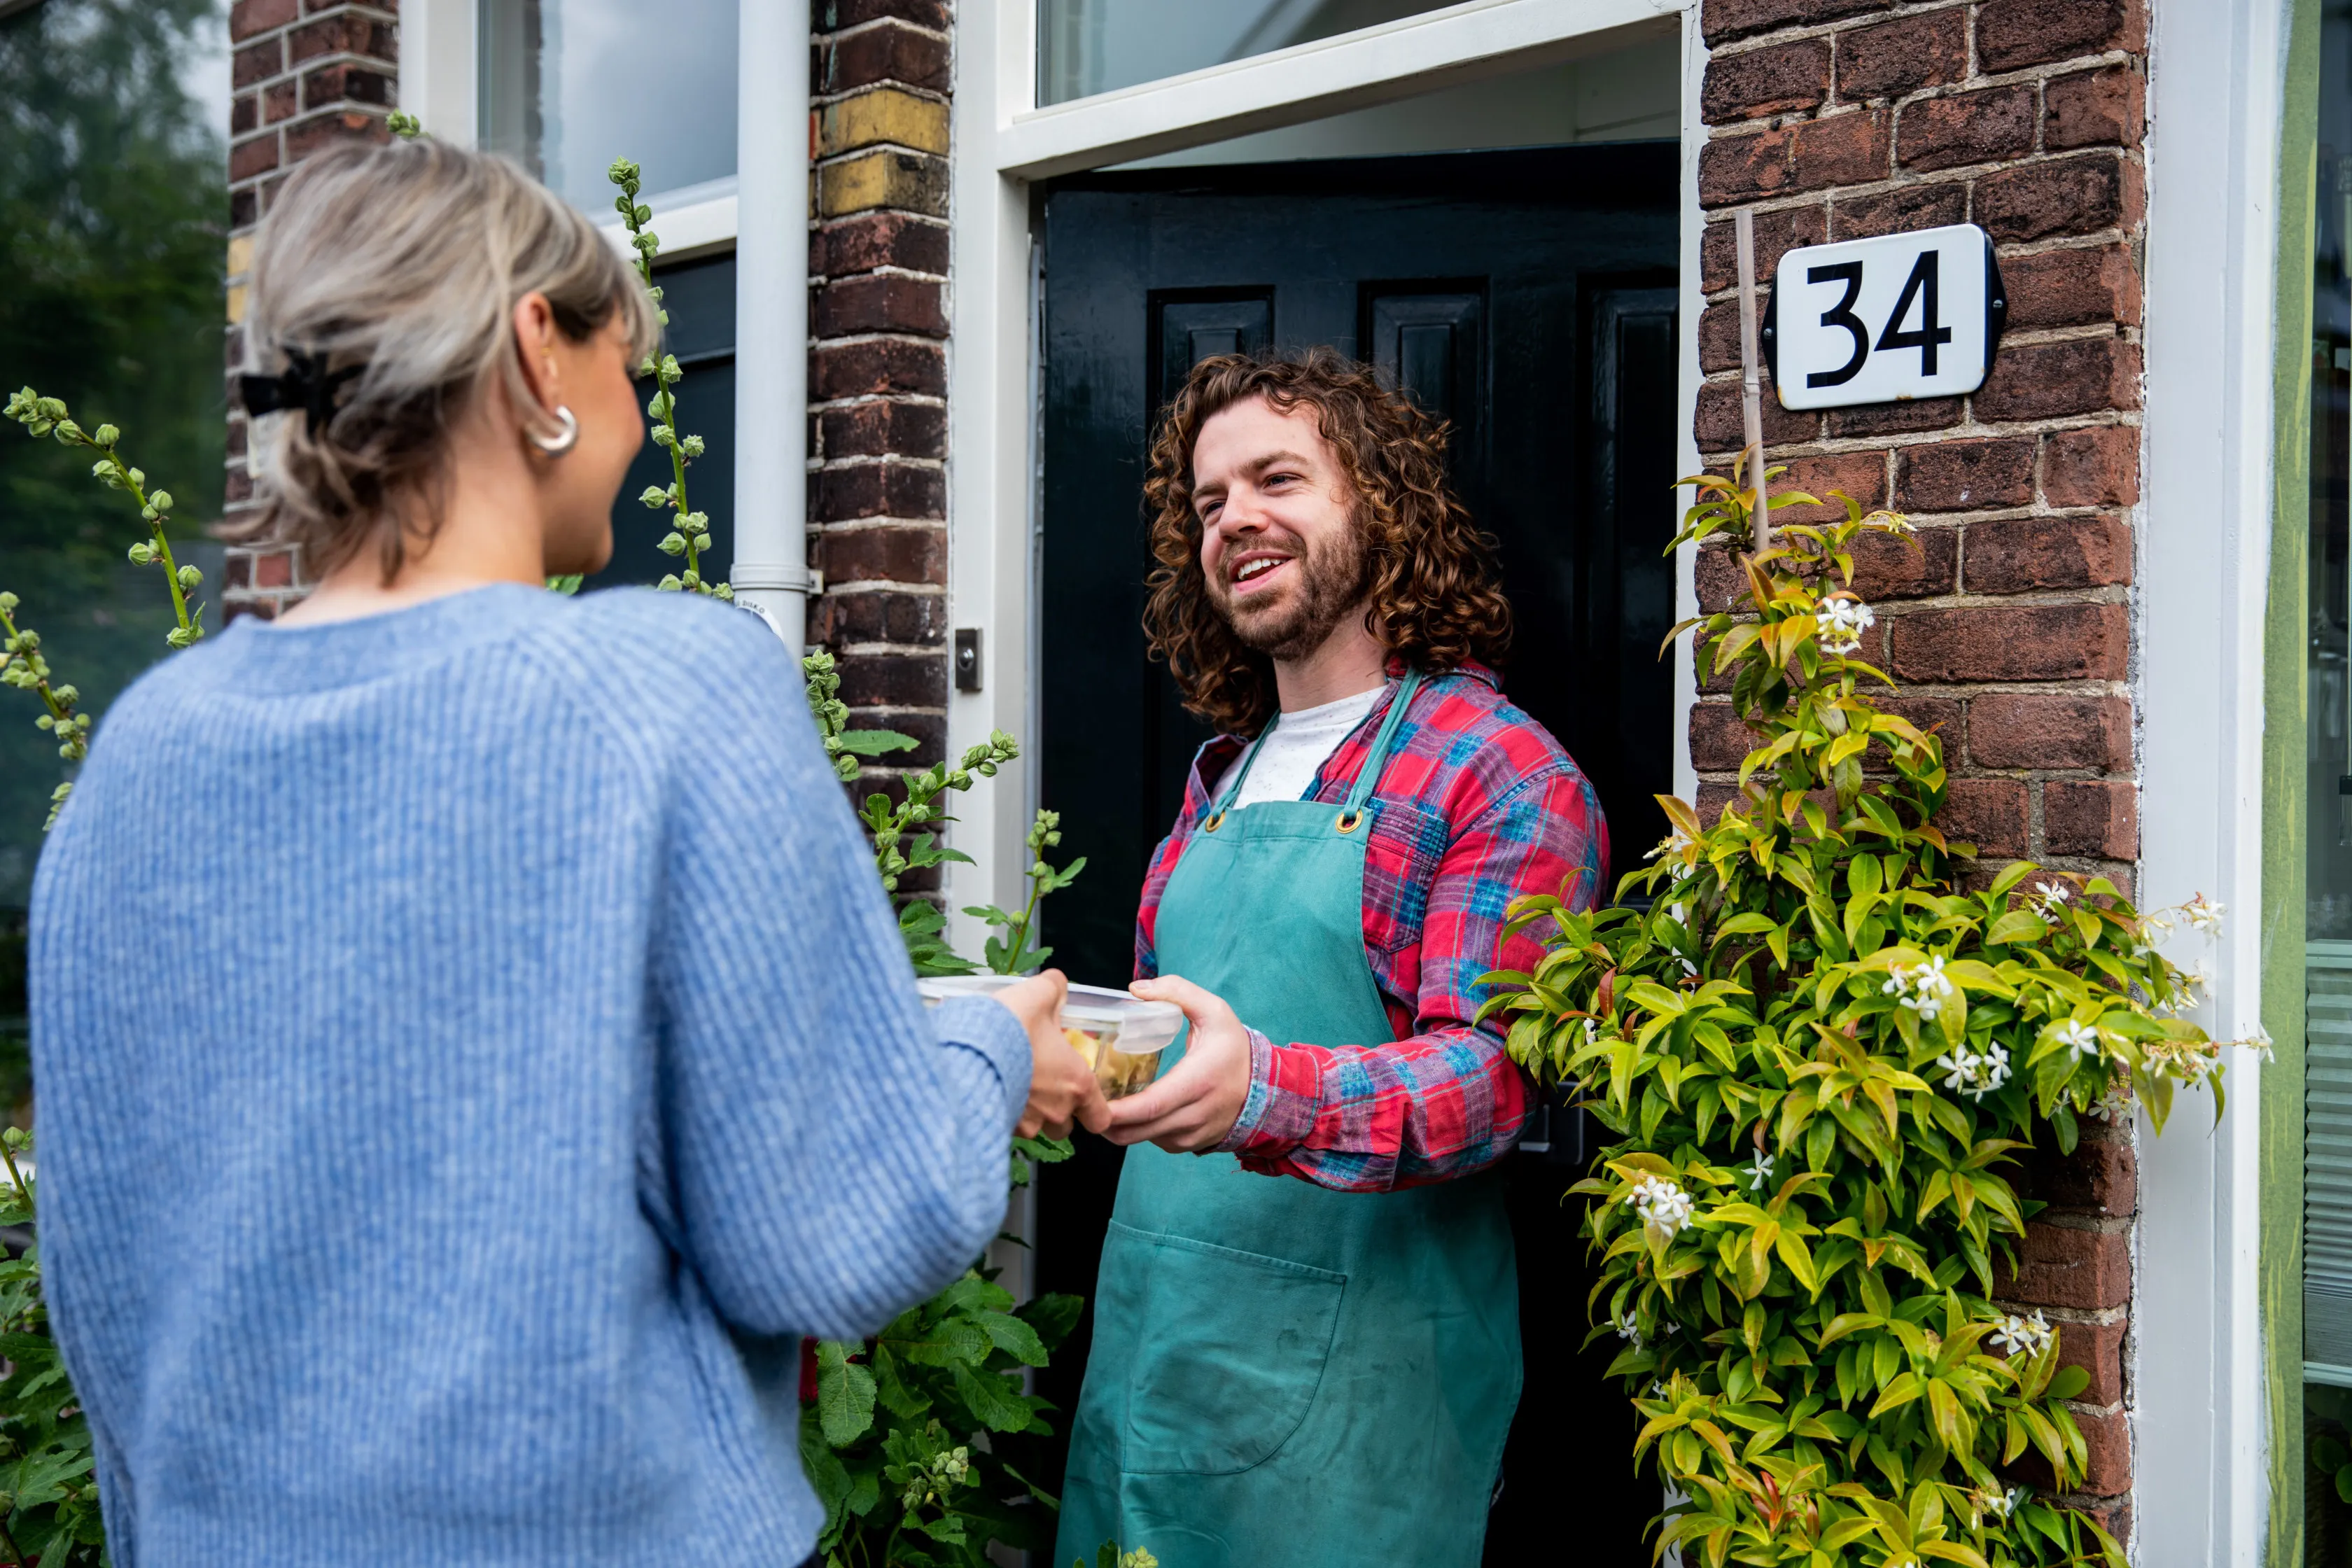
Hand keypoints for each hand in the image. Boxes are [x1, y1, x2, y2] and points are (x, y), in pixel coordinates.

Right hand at [996, 970, 1111, 1139]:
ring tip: (1011, 1085)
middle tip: (1041, 1084)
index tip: (1082, 1095)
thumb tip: (1056, 985)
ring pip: (1034, 1128)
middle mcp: (1055, 1110)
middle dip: (1056, 1110)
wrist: (965, 1050)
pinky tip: (989, 1088)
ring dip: (1028, 1113)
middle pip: (1064, 1125)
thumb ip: (1053, 990)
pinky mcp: (996, 1127)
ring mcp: (1025, 1124)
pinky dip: (1001, 1111)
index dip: (1094, 1109)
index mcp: (1076, 1083)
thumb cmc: (1010, 1027)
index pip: (1100, 1117)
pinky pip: (1006, 1125)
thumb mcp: (1037, 995)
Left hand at [1101, 975, 1252, 1153]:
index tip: (1090, 1098)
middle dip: (1103, 1121)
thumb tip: (1134, 990)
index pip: (1149, 1106)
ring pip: (1141, 1140)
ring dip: (1118, 1126)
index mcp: (1197, 1083)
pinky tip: (1130, 1109)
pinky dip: (1137, 1130)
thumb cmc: (1234, 1048)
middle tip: (1082, 1098)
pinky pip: (1153, 1142)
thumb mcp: (1214, 1010)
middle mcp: (1193, 1116)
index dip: (1116, 1110)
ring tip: (1103, 1099)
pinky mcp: (1189, 1145)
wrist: (1267, 1088)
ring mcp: (1191, 1135)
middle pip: (1136, 1131)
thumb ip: (1177, 991)